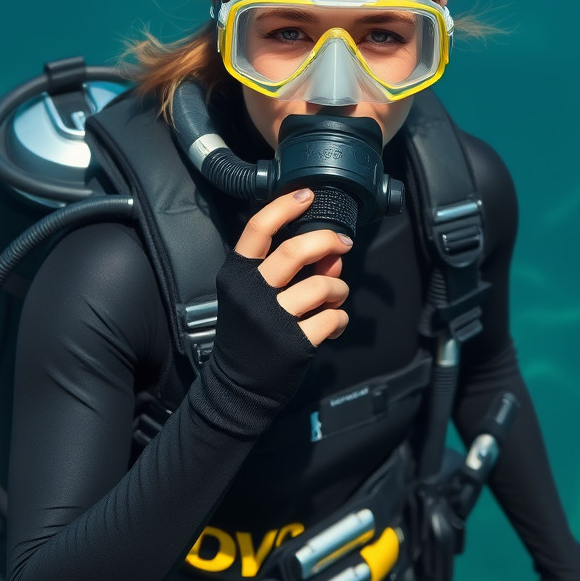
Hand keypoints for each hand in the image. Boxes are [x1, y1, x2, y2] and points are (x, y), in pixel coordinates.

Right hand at [234, 188, 352, 347]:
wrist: (238, 385)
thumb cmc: (249, 333)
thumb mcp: (252, 296)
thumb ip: (285, 272)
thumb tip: (329, 257)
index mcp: (236, 275)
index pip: (257, 229)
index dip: (284, 206)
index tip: (307, 194)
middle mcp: (250, 293)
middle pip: (295, 251)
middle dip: (327, 241)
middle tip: (343, 244)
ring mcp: (271, 319)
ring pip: (322, 286)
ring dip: (338, 289)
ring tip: (336, 297)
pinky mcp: (292, 344)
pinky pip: (333, 319)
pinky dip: (340, 319)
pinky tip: (333, 325)